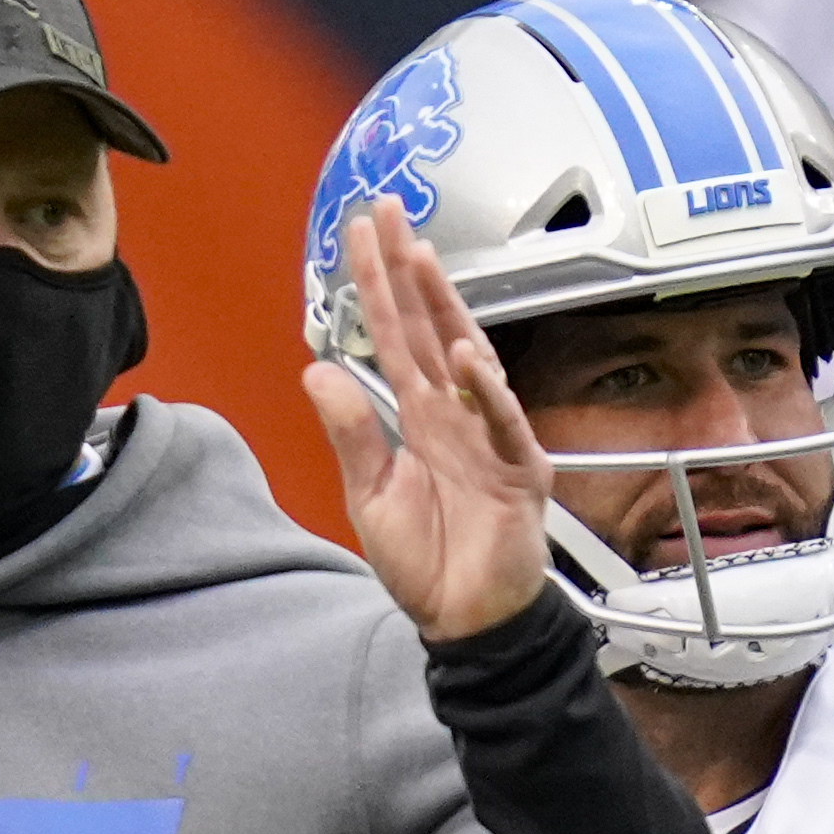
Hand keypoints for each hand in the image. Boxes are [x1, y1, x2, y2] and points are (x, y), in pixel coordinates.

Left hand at [301, 200, 552, 642]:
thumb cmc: (429, 561)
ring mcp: (489, 437)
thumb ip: (350, 433)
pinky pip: (503, 423)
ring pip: (468, 360)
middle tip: (388, 213)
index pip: (392, 337)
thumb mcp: (369, 495)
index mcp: (419, 418)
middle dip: (406, 271)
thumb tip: (317, 370)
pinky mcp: (517, 472)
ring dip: (445, 310)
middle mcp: (455, 415)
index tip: (360, 236)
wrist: (467, 620)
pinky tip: (468, 355)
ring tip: (421, 261)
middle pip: (427, 328)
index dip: (377, 287)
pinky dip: (489, 391)